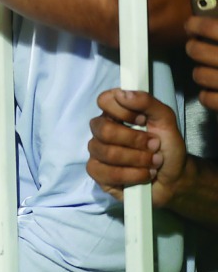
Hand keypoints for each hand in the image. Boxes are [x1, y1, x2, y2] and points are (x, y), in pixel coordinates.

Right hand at [86, 89, 185, 208]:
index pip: (104, 101)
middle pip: (104, 130)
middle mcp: (101, 131)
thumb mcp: (166, 120)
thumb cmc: (167, 146)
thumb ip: (147, 102)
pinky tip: (143, 175)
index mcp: (115, 114)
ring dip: (138, 160)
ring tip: (153, 163)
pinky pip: (105, 173)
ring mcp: (97, 152)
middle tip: (154, 146)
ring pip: (106, 153)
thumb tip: (122, 94)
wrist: (174, 177)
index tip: (143, 121)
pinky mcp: (97, 173)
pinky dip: (132, 175)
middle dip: (135, 141)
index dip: (123, 111)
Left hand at [185, 15, 217, 110]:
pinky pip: (206, 98)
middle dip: (194, 48)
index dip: (197, 24)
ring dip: (201, 72)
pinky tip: (214, 90)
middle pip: (196, 51)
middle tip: (196, 47)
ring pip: (198, 74)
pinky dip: (208, 95)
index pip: (211, 27)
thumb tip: (213, 14)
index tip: (192, 24)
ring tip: (210, 70)